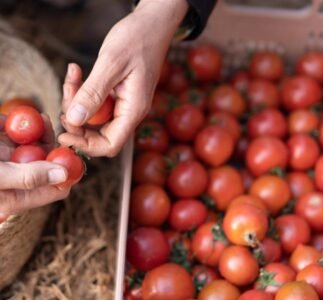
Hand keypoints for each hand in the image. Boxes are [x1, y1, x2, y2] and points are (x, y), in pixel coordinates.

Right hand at [0, 114, 69, 217]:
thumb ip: (28, 178)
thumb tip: (64, 177)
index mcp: (16, 197)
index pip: (54, 191)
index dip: (69, 175)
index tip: (76, 157)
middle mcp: (17, 179)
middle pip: (50, 166)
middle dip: (57, 150)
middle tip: (64, 135)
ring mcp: (10, 159)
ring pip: (39, 147)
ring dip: (46, 134)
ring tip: (48, 121)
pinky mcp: (2, 141)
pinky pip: (23, 133)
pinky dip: (30, 124)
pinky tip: (38, 118)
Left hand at [58, 0, 187, 156]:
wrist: (152, 24)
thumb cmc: (138, 39)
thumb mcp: (111, 64)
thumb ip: (93, 93)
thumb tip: (75, 120)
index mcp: (133, 111)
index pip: (110, 145)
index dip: (86, 146)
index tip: (64, 134)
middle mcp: (130, 112)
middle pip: (99, 134)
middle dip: (77, 121)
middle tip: (66, 97)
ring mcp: (124, 105)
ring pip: (94, 118)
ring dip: (77, 102)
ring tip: (73, 76)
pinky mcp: (118, 96)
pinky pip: (96, 103)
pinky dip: (82, 91)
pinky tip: (77, 73)